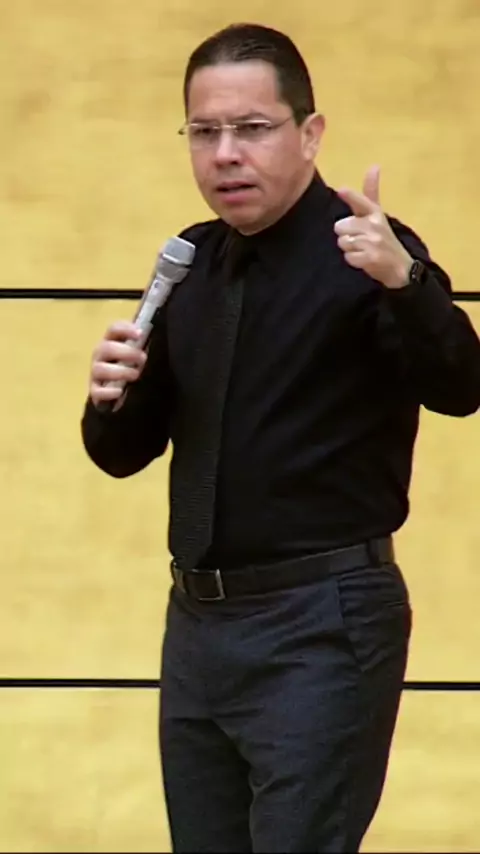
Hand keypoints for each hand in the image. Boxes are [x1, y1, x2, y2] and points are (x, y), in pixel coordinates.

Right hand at [89, 321, 146, 407]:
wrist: (118, 391)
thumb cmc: (130, 367)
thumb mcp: (135, 355)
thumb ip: (140, 346)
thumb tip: (151, 340)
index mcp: (110, 341)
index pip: (113, 330)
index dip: (125, 329)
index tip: (140, 334)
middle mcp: (100, 355)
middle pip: (107, 348)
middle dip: (126, 352)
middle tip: (143, 358)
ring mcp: (96, 373)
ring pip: (101, 369)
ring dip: (120, 371)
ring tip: (135, 375)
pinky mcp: (95, 391)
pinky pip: (97, 391)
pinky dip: (108, 392)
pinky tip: (120, 392)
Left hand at [334, 165, 413, 288]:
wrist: (401, 268)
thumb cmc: (384, 238)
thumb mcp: (377, 215)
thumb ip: (370, 193)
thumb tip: (374, 165)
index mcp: (375, 213)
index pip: (361, 202)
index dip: (350, 196)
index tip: (341, 190)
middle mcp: (375, 225)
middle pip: (340, 227)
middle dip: (345, 235)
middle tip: (360, 240)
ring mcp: (374, 242)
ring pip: (343, 242)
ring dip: (349, 249)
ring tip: (363, 250)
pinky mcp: (371, 258)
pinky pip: (348, 257)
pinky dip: (353, 261)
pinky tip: (364, 260)